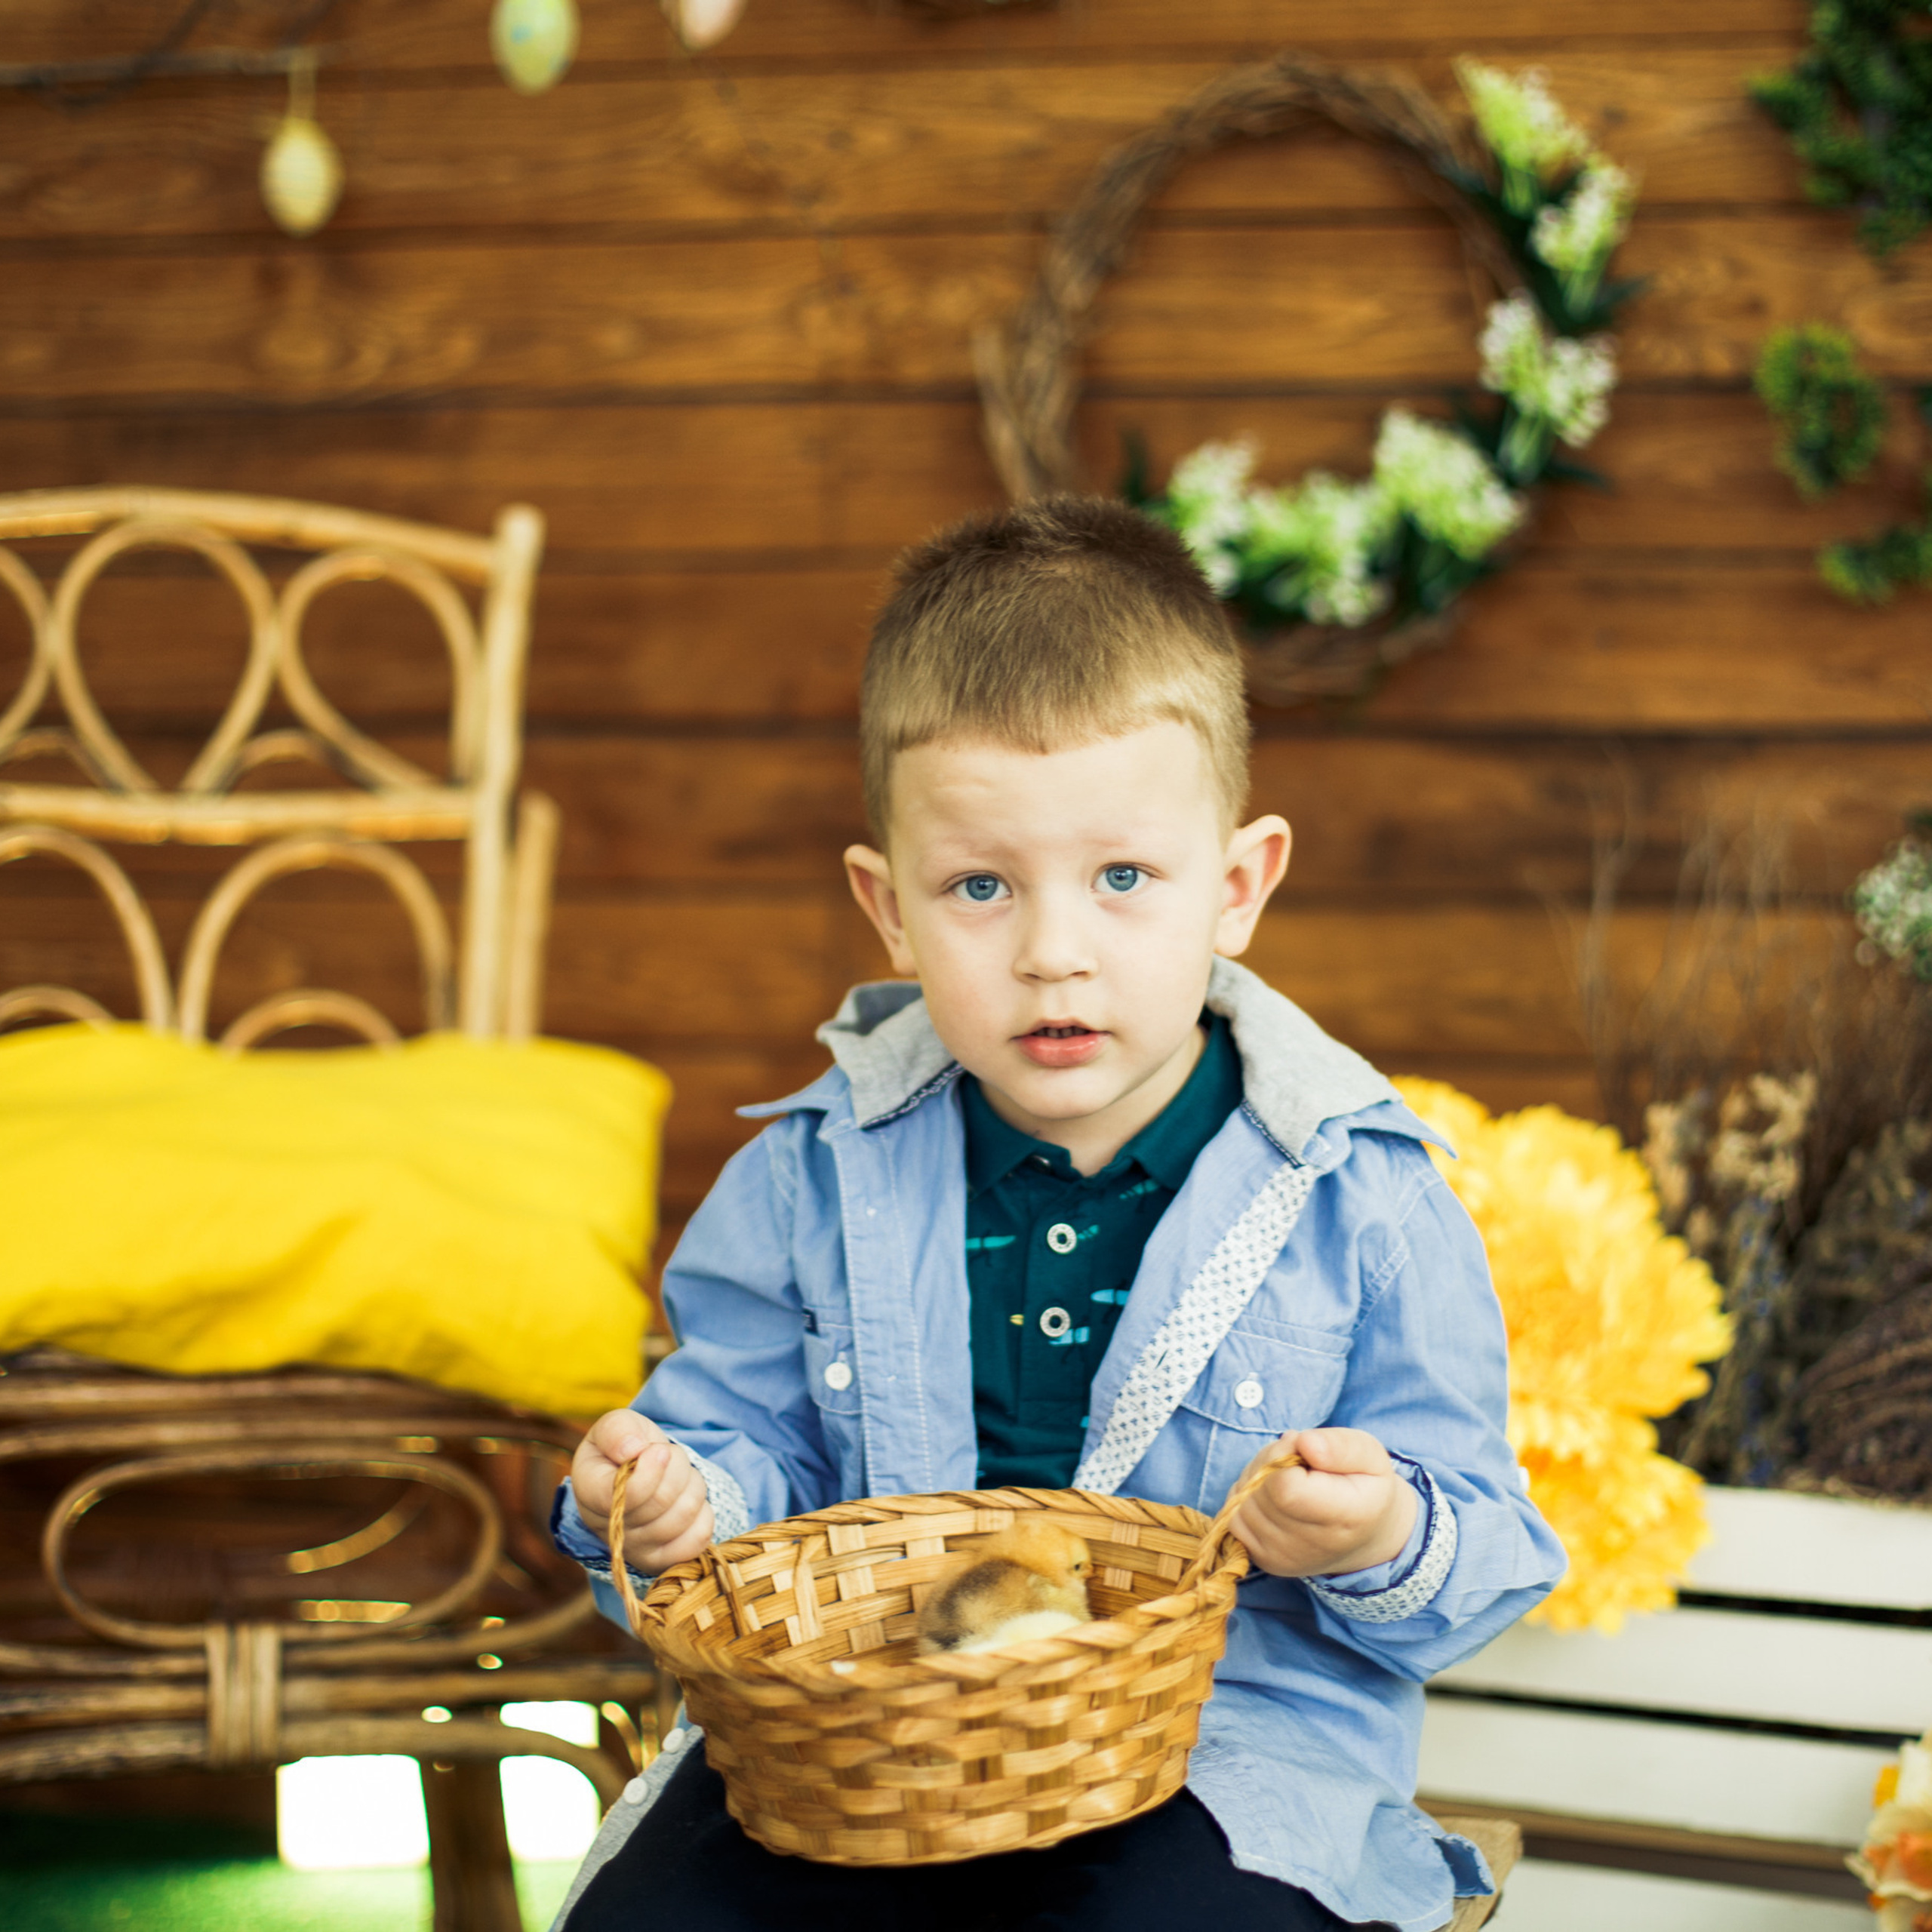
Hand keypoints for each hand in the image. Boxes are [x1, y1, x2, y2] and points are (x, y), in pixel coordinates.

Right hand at [570, 1410, 713, 1574]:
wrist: (640, 1471)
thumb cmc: (627, 1447)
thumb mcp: (617, 1425)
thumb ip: (617, 1430)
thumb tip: (632, 1450)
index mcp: (589, 1492)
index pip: (623, 1496)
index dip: (650, 1472)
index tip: (660, 1448)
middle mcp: (608, 1529)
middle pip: (661, 1502)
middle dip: (676, 1468)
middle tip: (669, 1456)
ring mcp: (635, 1550)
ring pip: (683, 1516)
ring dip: (691, 1484)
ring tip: (677, 1476)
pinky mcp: (661, 1561)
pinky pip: (697, 1539)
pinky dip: (703, 1512)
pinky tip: (687, 1500)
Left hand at [1230, 1427, 1417, 1579]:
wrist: (1365, 1537)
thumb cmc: (1364, 1486)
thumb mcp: (1369, 1454)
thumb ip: (1340, 1445)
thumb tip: (1304, 1444)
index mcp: (1349, 1516)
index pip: (1285, 1487)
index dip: (1284, 1456)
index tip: (1304, 1453)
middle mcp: (1315, 1546)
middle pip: (1261, 1491)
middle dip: (1269, 1463)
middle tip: (1295, 1463)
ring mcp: (1288, 1559)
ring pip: (1243, 1502)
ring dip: (1256, 1480)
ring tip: (1286, 1478)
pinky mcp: (1268, 1562)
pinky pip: (1234, 1519)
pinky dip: (1247, 1500)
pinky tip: (1273, 1498)